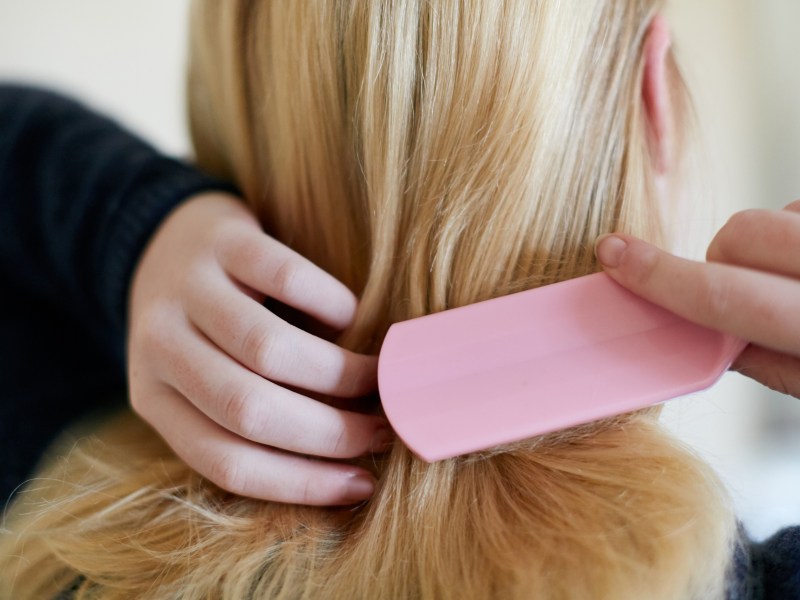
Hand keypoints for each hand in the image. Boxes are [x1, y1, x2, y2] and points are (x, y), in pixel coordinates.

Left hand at [128, 192, 387, 504]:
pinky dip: (330, 304)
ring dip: (337, 373)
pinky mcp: (223, 240)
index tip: (361, 485)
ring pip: (267, 349)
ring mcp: (187, 288)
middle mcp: (159, 346)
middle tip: (381, 432)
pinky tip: (350, 317)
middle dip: (328, 432)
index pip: (225, 460)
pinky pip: (285, 276)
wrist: (165, 239)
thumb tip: (343, 463)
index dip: (300, 481)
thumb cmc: (200, 327)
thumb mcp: (200, 379)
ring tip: (375, 379)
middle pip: (248, 410)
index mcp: (153, 398)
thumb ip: (246, 419)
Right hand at [595, 201, 799, 397]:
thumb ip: (767, 363)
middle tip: (739, 288)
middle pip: (743, 233)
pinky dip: (797, 228)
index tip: (613, 255)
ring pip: (776, 212)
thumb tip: (705, 335)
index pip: (721, 296)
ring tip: (789, 278)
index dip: (658, 276)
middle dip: (723, 257)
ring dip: (769, 243)